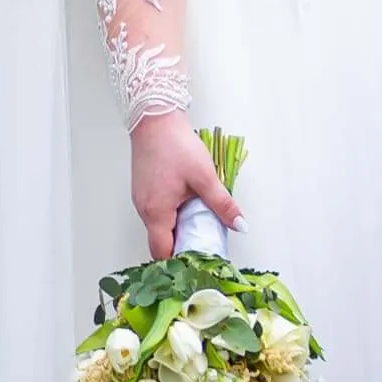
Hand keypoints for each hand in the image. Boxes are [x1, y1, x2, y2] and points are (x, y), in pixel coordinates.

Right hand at [129, 111, 243, 261]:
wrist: (155, 119)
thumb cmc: (175, 145)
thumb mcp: (204, 177)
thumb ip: (222, 204)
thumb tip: (240, 225)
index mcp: (156, 212)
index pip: (163, 252)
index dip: (180, 261)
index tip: (199, 262)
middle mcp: (144, 210)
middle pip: (160, 242)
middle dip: (181, 247)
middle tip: (205, 246)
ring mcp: (141, 200)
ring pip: (158, 227)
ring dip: (177, 230)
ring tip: (200, 226)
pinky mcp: (143, 190)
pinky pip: (156, 213)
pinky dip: (170, 217)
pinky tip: (187, 208)